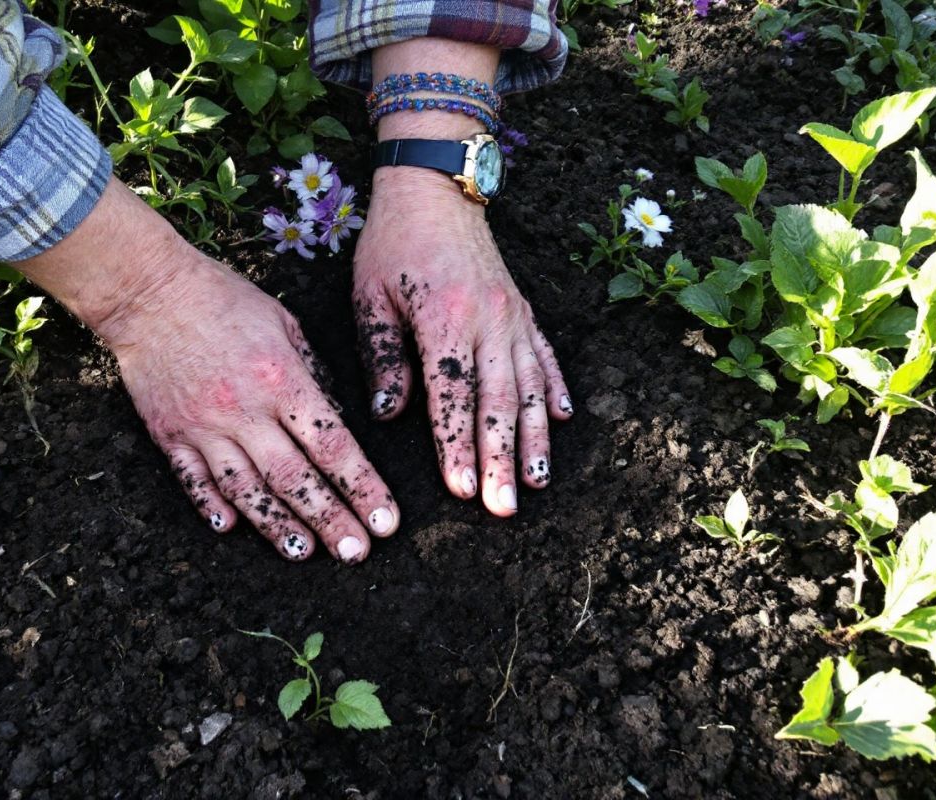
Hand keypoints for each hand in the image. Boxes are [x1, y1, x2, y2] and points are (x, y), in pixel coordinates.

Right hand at [16, 180, 398, 562]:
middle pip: (294, 479)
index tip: (386, 520)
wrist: (148, 291)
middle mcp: (244, 410)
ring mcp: (203, 427)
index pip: (332, 445)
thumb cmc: (224, 299)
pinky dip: (212, 507)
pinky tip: (233, 529)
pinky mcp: (169, 434)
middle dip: (331, 520)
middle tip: (357, 553)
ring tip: (306, 553)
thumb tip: (336, 423)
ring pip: (247, 490)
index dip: (362, 487)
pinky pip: (194, 480)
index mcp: (281, 379)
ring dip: (278, 526)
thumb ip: (313, 374)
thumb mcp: (284, 323)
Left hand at [352, 168, 572, 515]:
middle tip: (504, 507)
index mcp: (445, 318)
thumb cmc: (392, 242)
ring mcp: (513, 317)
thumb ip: (383, 356)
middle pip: (499, 402)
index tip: (461, 488)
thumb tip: (386, 414)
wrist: (435, 188)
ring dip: (536, 438)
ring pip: (530, 387)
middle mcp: (488, 321)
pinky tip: (565, 422)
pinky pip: (546, 357)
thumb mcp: (370, 296)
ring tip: (539, 482)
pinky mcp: (523, 311)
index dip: (457, 443)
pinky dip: (556, 391)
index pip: (452, 394)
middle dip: (501, 459)